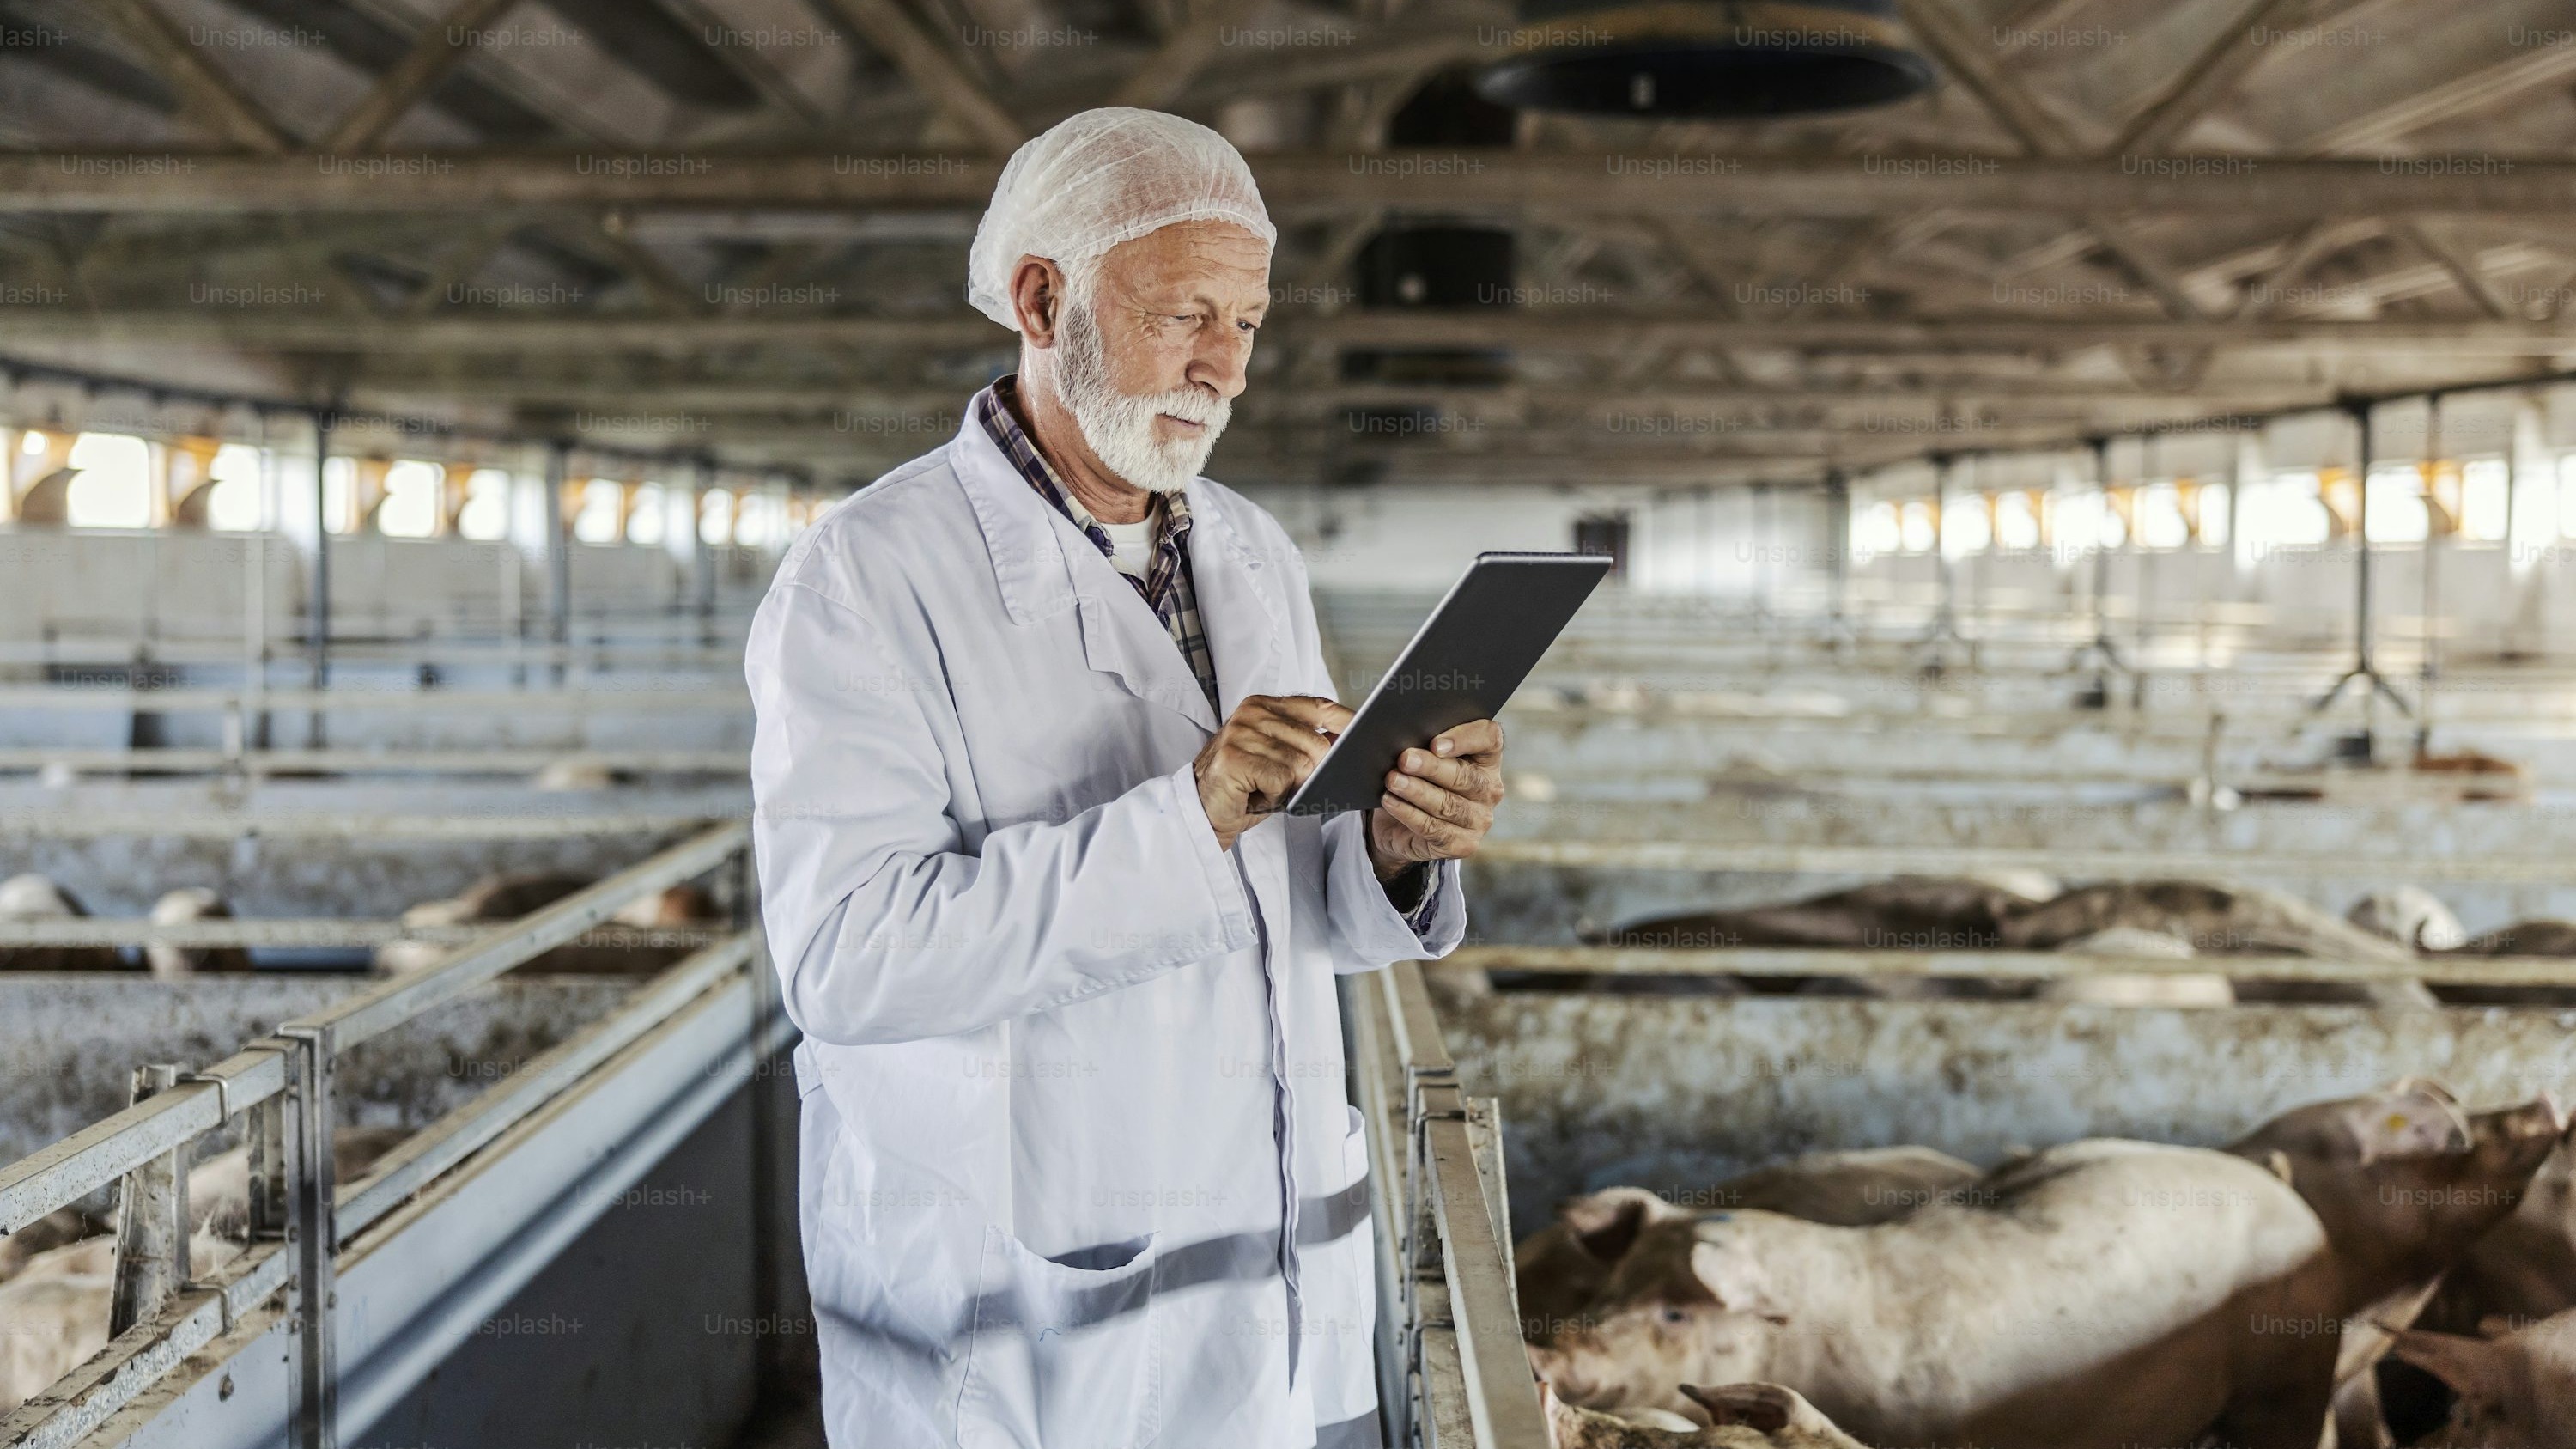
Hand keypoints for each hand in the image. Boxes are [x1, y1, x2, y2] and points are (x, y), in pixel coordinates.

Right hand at [1192, 694, 1352, 851]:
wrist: (1202, 811)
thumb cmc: (1245, 787)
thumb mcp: (1279, 759)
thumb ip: (1307, 745)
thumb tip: (1348, 743)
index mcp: (1264, 706)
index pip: (1318, 706)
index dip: (1346, 720)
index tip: (1366, 731)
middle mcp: (1251, 713)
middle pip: (1317, 742)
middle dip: (1311, 773)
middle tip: (1285, 784)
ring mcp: (1241, 733)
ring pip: (1301, 764)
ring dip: (1288, 788)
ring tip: (1264, 788)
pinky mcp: (1235, 758)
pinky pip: (1281, 779)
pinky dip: (1274, 796)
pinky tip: (1255, 794)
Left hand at [1367, 719, 1504, 877]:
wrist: (1398, 826)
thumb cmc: (1411, 778)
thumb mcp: (1414, 752)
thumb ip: (1407, 733)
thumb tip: (1374, 722)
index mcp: (1486, 757)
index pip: (1489, 738)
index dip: (1465, 738)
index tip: (1435, 742)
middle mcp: (1489, 788)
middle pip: (1465, 775)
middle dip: (1431, 766)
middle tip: (1404, 759)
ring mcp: (1479, 819)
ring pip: (1447, 804)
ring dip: (1417, 791)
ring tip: (1392, 780)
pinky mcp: (1463, 844)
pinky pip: (1434, 828)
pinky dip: (1409, 814)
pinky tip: (1390, 801)